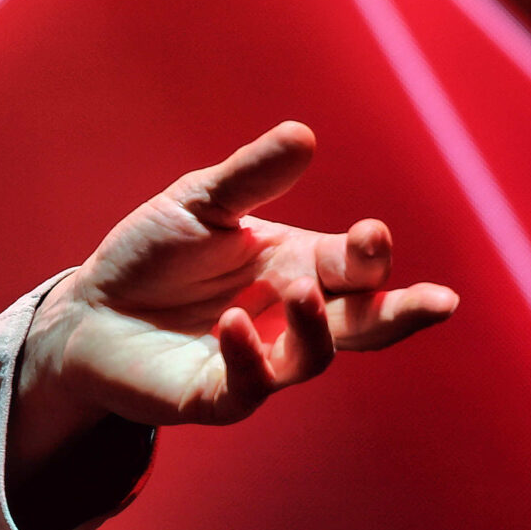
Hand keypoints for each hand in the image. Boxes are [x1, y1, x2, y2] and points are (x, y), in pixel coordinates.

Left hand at [9, 122, 457, 478]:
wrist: (90, 308)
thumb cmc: (154, 253)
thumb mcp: (199, 203)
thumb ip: (250, 178)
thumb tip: (304, 134)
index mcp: (296, 264)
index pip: (352, 264)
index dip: (371, 253)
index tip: (375, 234)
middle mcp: (288, 316)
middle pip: (362, 322)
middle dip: (401, 313)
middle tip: (440, 302)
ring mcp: (259, 360)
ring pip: (313, 358)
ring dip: (317, 328)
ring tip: (302, 290)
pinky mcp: (216, 395)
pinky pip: (248, 388)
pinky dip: (248, 359)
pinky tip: (231, 325)